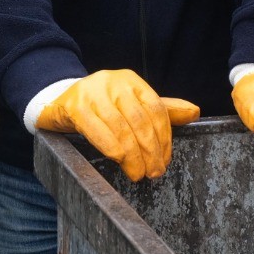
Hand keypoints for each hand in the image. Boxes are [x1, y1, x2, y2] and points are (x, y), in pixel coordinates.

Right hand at [35, 69, 199, 180]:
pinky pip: (97, 130)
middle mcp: (112, 82)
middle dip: (150, 150)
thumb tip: (195, 112)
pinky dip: (111, 149)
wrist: (58, 101)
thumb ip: (162, 110)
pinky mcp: (74, 106)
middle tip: (154, 172)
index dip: (164, 137)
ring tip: (138, 173)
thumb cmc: (101, 107)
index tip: (166, 159)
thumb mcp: (131, 105)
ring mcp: (92, 92)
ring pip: (120, 128)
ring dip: (133, 155)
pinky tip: (119, 161)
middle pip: (139, 119)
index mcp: (130, 80)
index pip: (156, 109)